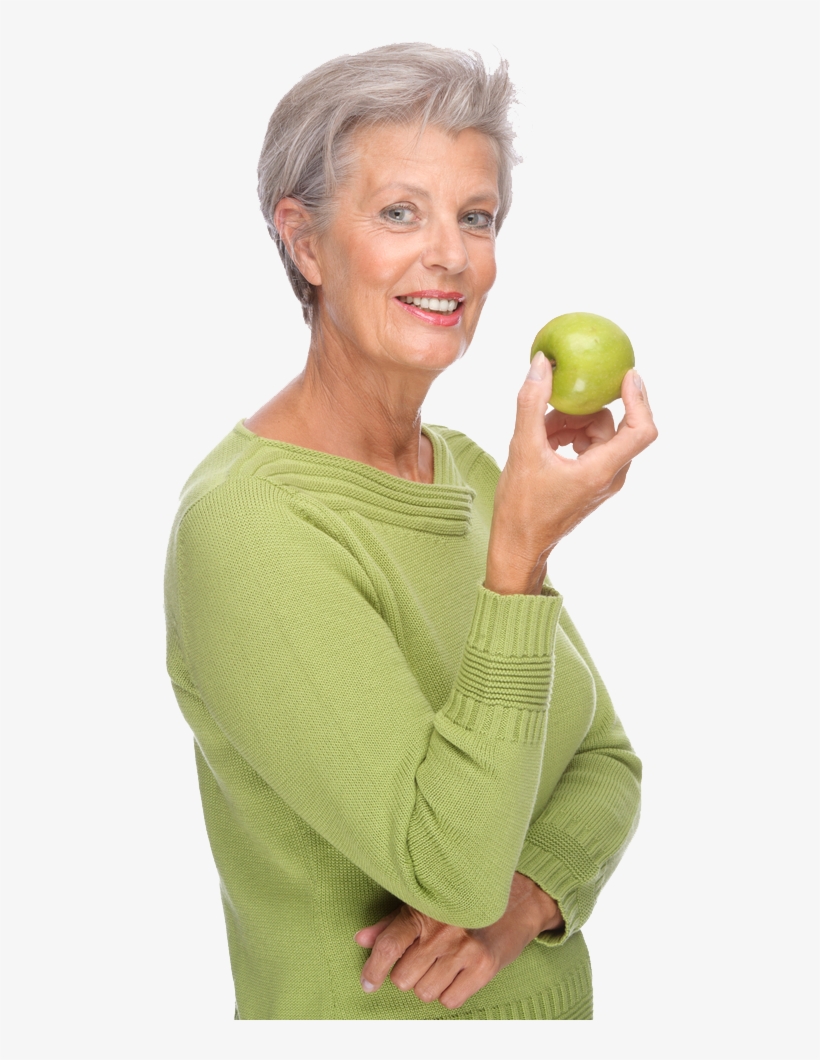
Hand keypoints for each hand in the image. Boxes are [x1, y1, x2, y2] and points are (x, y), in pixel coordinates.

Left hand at [354, 872, 562, 1009]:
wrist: (518, 899)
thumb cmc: (465, 901)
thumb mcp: (426, 903)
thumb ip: (391, 923)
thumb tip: (361, 939)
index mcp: (424, 910)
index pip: (388, 946)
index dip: (372, 969)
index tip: (367, 982)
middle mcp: (442, 931)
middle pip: (403, 977)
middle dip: (407, 975)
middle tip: (421, 960)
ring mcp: (464, 950)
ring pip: (424, 992)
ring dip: (427, 985)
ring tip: (441, 964)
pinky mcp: (484, 967)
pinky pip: (450, 1000)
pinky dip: (448, 993)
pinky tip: (456, 974)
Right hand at [485, 357, 657, 595]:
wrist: (519, 547)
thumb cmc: (522, 507)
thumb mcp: (522, 450)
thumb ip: (532, 403)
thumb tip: (542, 363)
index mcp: (602, 470)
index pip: (641, 428)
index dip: (639, 398)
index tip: (626, 373)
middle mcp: (611, 476)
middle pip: (615, 427)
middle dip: (584, 411)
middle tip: (554, 404)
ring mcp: (603, 482)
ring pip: (600, 436)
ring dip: (572, 425)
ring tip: (540, 429)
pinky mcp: (591, 484)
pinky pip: (590, 449)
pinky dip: (569, 438)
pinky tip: (543, 441)